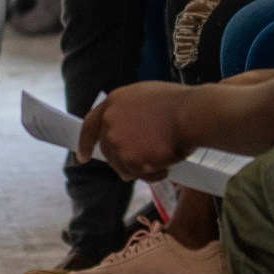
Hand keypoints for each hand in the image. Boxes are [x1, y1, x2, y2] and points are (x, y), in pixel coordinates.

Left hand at [77, 81, 198, 181]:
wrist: (191, 115)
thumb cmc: (176, 103)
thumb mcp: (142, 97)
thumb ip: (127, 111)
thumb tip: (125, 128)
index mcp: (112, 104)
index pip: (89, 126)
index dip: (85, 143)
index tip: (82, 157)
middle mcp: (109, 124)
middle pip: (108, 151)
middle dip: (123, 159)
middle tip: (143, 159)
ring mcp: (118, 144)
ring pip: (124, 167)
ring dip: (140, 167)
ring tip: (161, 158)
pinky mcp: (131, 161)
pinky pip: (141, 176)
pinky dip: (154, 175)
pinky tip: (166, 165)